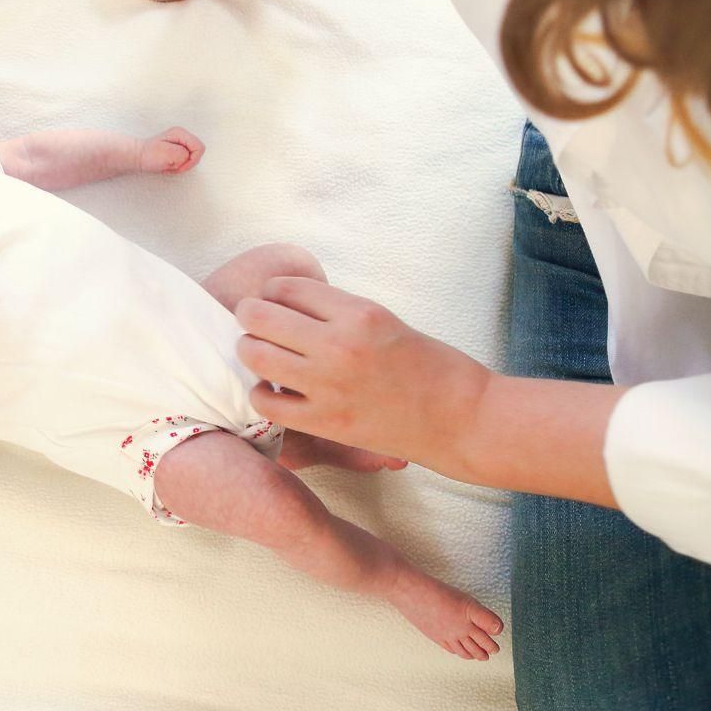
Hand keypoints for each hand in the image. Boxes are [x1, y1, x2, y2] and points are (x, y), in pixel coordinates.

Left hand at [140, 126, 203, 173]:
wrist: (137, 157)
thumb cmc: (148, 155)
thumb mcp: (168, 154)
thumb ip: (183, 154)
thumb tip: (188, 157)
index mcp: (181, 134)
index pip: (199, 148)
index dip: (192, 160)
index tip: (179, 165)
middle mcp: (182, 137)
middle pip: (196, 154)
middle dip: (185, 164)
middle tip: (171, 165)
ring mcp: (180, 143)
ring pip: (191, 159)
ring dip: (180, 166)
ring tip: (168, 166)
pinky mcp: (177, 150)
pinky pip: (184, 162)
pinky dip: (177, 167)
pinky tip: (167, 166)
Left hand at [236, 278, 492, 466]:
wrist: (462, 418)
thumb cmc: (429, 366)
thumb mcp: (384, 320)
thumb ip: (337, 313)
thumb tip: (287, 305)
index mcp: (358, 313)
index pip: (287, 288)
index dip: (272, 291)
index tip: (271, 298)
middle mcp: (339, 346)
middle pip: (260, 317)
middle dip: (248, 314)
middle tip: (250, 319)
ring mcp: (329, 386)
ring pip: (256, 356)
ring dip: (249, 349)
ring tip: (256, 351)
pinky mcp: (326, 422)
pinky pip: (267, 402)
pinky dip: (261, 393)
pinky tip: (273, 389)